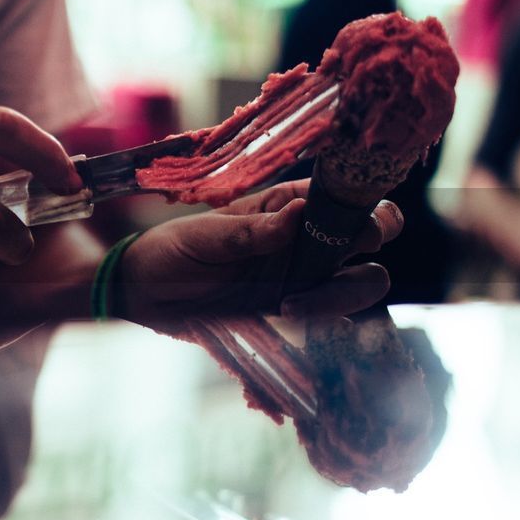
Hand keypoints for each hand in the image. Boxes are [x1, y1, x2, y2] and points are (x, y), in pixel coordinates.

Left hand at [115, 179, 402, 324]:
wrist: (147, 295)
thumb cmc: (172, 251)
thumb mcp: (204, 237)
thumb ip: (250, 231)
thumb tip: (298, 215)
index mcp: (286, 207)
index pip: (343, 195)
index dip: (365, 201)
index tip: (358, 221)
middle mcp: (306, 240)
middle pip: (371, 235)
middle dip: (369, 245)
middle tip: (334, 261)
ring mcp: (305, 278)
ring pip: (361, 282)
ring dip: (342, 295)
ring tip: (290, 306)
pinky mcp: (295, 313)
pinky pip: (334, 320)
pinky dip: (327, 325)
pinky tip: (287, 323)